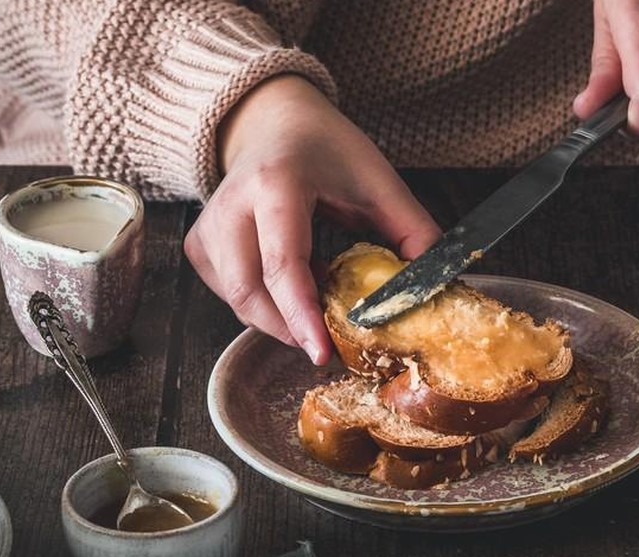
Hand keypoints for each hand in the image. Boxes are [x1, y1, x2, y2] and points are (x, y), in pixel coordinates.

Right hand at [185, 75, 440, 364]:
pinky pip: (229, 296)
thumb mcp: (380, 181)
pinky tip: (291, 285)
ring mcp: (208, 226)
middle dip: (290, 329)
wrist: (275, 123)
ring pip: (236, 301)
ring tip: (317, 297)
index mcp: (277, 182)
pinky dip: (262, 305)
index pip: (282, 262)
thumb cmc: (327, 150)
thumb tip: (439, 288)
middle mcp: (231, 203)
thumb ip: (414, 232)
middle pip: (249, 292)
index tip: (323, 352)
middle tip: (330, 342)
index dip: (302, 314)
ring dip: (279, 318)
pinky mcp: (199, 244)